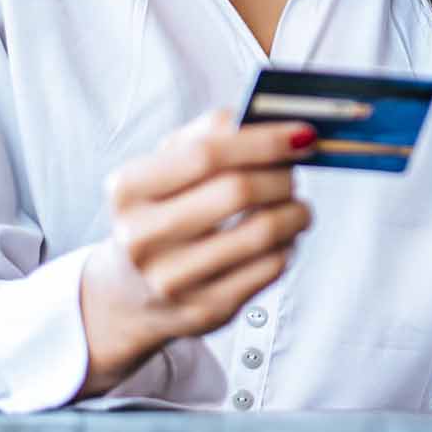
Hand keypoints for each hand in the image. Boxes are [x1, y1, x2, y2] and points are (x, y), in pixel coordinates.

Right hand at [77, 108, 315, 396]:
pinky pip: (270, 267)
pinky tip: (282, 238)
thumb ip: (211, 133)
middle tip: (296, 173)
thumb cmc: (160, 212)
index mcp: (128, 190)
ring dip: (295, 211)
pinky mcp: (205, 310)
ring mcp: (172, 280)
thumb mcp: (166, 167)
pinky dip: (288, 244)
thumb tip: (273, 121)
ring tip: (296, 206)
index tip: (303, 134)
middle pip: (237, 191)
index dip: (264, 140)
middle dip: (282, 176)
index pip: (206, 154)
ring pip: (262, 231)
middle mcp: (141, 238)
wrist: (130, 294)